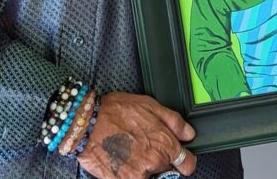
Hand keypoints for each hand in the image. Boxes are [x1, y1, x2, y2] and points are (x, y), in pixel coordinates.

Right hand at [78, 92, 197, 178]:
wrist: (87, 124)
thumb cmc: (116, 111)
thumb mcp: (150, 105)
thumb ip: (174, 121)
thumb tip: (189, 133)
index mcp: (164, 143)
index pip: (187, 164)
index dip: (184, 160)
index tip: (180, 158)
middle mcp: (154, 162)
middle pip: (167, 169)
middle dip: (160, 159)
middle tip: (144, 145)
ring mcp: (139, 175)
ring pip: (150, 175)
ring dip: (144, 166)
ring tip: (130, 150)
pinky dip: (131, 172)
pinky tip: (122, 159)